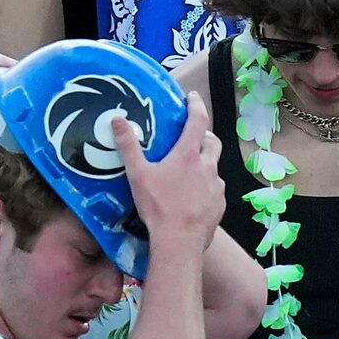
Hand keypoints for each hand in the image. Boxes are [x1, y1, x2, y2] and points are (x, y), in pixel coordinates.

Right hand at [120, 96, 223, 256]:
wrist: (179, 241)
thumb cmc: (158, 206)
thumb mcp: (138, 174)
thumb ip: (128, 146)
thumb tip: (118, 119)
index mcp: (189, 155)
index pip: (198, 120)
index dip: (196, 105)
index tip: (192, 97)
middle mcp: (208, 166)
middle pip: (212, 142)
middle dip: (204, 135)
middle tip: (193, 136)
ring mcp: (217, 186)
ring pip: (213, 167)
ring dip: (203, 164)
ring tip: (188, 171)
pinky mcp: (220, 203)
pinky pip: (214, 189)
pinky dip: (205, 187)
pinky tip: (192, 196)